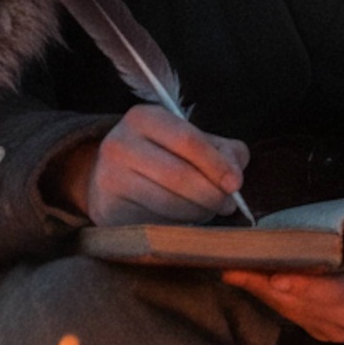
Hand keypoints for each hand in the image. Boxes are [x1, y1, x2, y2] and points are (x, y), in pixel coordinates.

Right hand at [71, 105, 249, 225]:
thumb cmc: (161, 155)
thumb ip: (223, 150)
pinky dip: (178, 226)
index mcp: (143, 117)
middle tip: (227, 204)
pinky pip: (154, 224)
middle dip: (211, 194)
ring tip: (207, 210)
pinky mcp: (108, 211)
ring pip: (168, 204)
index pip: (186, 139)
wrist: (110, 176)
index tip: (235, 184)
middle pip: (178, 175)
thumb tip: (235, 173)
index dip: (216, 164)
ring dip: (198, 213)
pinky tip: (183, 219)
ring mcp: (109, 179)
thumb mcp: (190, 141)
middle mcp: (119, 144)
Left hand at [222, 213, 343, 342]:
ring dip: (259, 289)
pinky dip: (265, 294)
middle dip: (267, 284)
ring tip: (233, 268)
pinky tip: (245, 276)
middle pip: (302, 302)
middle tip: (236, 265)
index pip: (336, 292)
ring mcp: (334, 329)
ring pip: (289, 308)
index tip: (277, 278)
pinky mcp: (318, 329)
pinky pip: (287, 312)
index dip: (306, 287)